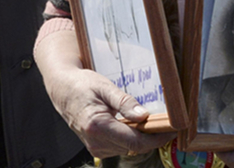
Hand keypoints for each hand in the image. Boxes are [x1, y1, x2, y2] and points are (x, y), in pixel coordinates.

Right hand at [45, 67, 173, 157]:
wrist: (62, 90)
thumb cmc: (81, 84)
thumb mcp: (104, 86)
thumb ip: (124, 102)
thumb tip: (144, 116)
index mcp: (97, 126)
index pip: (135, 142)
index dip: (157, 138)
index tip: (172, 130)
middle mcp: (95, 142)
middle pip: (134, 148)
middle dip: (153, 137)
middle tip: (167, 124)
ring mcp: (95, 147)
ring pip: (129, 149)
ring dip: (142, 138)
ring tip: (153, 122)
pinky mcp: (96, 148)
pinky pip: (120, 146)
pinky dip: (131, 138)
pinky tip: (135, 125)